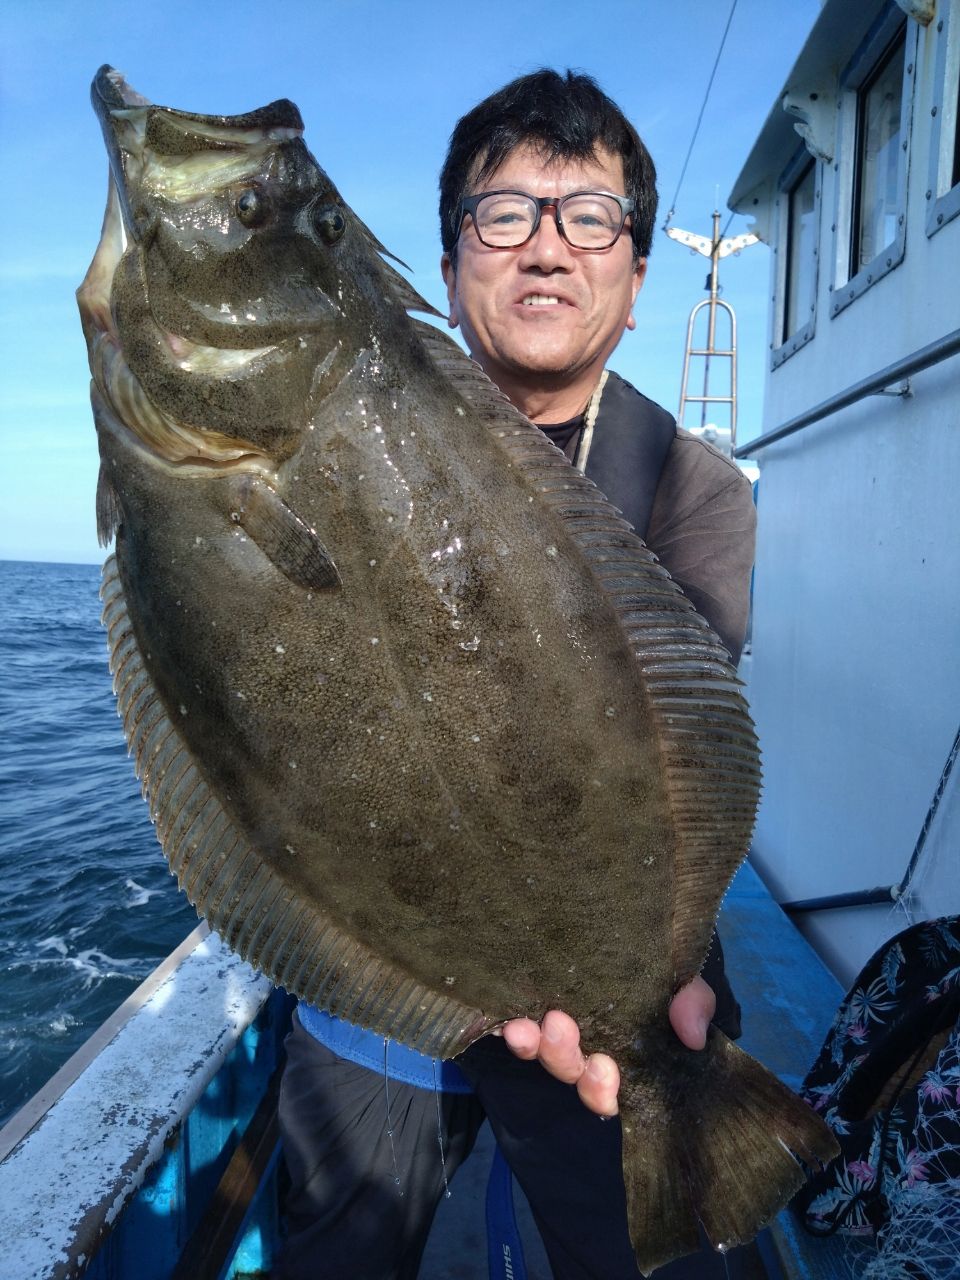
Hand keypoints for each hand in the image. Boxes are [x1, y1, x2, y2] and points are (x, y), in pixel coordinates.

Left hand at [501, 976, 716, 1116]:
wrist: (633, 936)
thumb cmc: (661, 972)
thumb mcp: (685, 985)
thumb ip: (693, 1004)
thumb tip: (693, 1037)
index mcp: (621, 1055)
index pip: (606, 1088)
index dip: (599, 1088)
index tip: (602, 1068)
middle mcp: (585, 1049)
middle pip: (568, 1069)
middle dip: (563, 1057)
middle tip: (560, 1026)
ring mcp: (556, 1030)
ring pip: (539, 1050)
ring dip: (532, 1044)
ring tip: (525, 1028)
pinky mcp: (531, 1006)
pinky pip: (517, 1024)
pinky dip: (510, 1026)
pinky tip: (507, 1019)